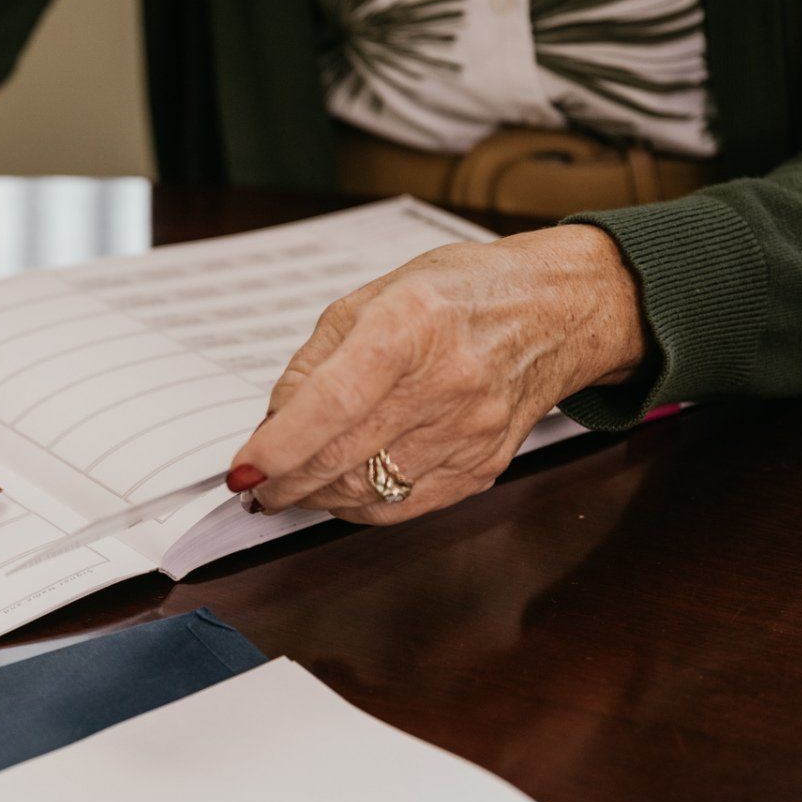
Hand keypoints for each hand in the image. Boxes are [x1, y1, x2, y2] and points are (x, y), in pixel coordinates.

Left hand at [228, 224, 648, 523]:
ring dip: (316, 497)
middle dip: (285, 481)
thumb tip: (275, 424)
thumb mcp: (375, 296)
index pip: (334, 401)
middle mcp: (448, 381)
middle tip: (255, 485)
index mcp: (413, 323)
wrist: (557, 311)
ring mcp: (472, 430)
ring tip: (290, 486)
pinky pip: (404, 507)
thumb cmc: (460, 294)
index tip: (244, 468)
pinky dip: (359, 507)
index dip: (281, 444)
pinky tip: (339, 491)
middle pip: (345, 456)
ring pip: (369, 491)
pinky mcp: (484, 466)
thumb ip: (317, 360)